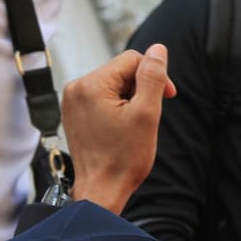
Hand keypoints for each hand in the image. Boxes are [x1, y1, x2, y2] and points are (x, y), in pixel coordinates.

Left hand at [61, 45, 176, 214]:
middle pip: (122, 71)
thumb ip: (153, 77)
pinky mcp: (75, 113)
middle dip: (141, 88)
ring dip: (131, 98)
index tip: (166, 98)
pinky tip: (123, 127)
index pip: (133, 59)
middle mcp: (76, 88)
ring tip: (134, 124)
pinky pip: (104, 97)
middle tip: (149, 116)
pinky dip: (118, 107)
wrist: (101, 191)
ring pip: (115, 83)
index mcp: (90, 85)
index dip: (155, 76)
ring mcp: (73, 101)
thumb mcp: (146, 114)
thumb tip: (158, 49)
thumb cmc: (123, 159)